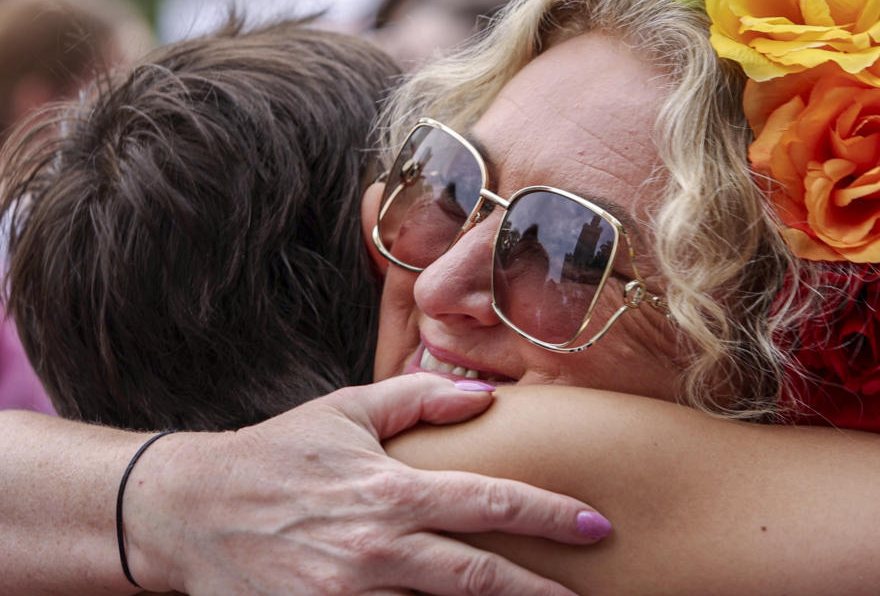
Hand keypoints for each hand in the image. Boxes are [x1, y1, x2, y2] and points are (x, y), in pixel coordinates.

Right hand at [124, 374, 607, 594]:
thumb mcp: (345, 410)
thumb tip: (486, 397)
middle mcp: (375, 551)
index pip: (488, 503)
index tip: (595, 524)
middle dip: (543, 593)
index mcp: (389, 491)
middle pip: (480, 580)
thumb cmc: (277, 453)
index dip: (549, 514)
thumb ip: (418, 398)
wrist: (192, 511)